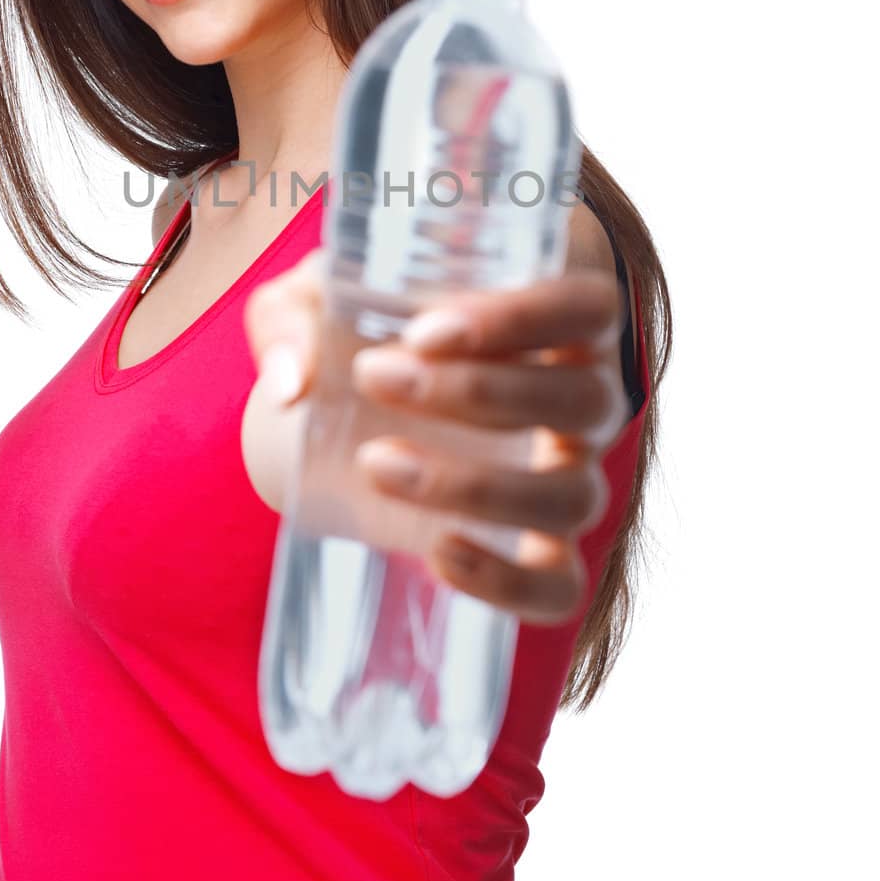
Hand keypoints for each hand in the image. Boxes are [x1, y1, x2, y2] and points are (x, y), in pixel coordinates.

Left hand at [242, 249, 628, 624]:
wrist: (382, 394)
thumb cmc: (376, 321)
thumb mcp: (330, 294)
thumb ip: (295, 316)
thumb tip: (292, 381)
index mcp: (562, 314)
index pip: (586, 308)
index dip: (521, 319)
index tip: (423, 332)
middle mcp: (588, 394)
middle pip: (584, 400)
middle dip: (479, 394)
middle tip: (374, 377)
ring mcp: (574, 477)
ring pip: (573, 495)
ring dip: (480, 487)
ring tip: (377, 465)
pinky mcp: (545, 550)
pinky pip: (558, 586)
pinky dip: (510, 582)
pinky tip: (439, 552)